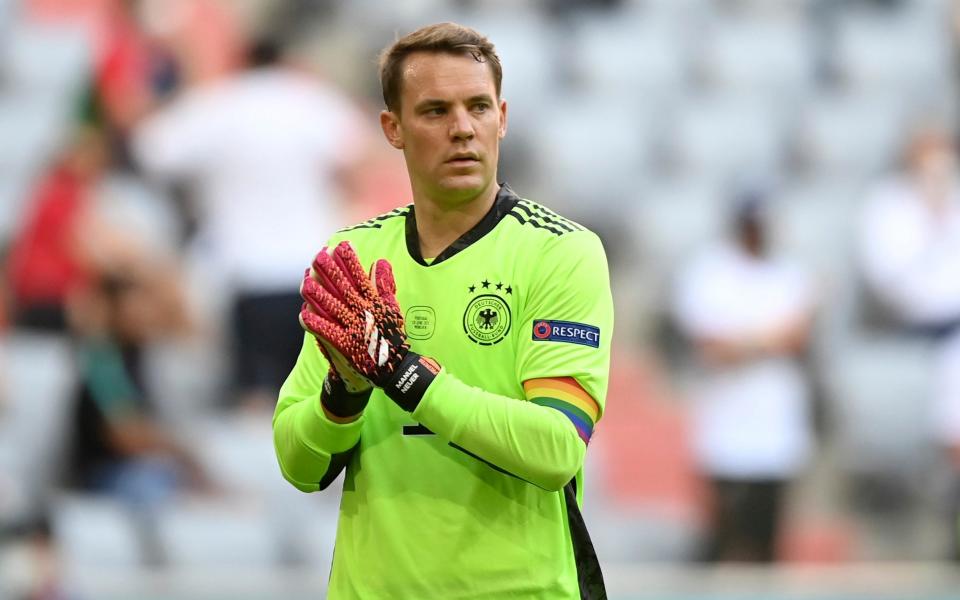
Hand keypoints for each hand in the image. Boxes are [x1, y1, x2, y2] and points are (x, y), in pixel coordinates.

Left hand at [299, 241, 408, 387]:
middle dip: (331, 272)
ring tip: (305, 283)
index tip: (341, 245)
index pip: (360, 277)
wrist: (392, 368)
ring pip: (333, 308)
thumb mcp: (392, 307)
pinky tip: (304, 314)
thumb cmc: (391, 336)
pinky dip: (316, 324)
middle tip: (318, 257)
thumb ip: (385, 284)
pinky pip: (327, 332)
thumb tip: (380, 261)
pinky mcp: (345, 345)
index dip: (350, 261)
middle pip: (344, 289)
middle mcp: (362, 313)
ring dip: (319, 296)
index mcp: (373, 303)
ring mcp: (353, 328)